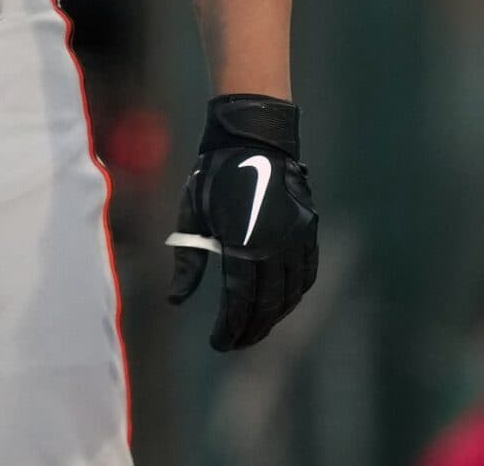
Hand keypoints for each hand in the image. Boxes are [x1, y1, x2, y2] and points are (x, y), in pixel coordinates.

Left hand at [167, 94, 318, 350]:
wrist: (253, 140)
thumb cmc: (214, 177)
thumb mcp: (192, 216)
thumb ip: (187, 261)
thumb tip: (175, 300)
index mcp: (241, 243)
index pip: (239, 302)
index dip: (230, 328)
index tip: (218, 343)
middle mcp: (273, 246)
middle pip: (267, 304)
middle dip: (251, 329)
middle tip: (236, 343)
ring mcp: (295, 239)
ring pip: (290, 294)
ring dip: (275, 317)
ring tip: (256, 329)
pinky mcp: (308, 231)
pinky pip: (307, 274)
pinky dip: (296, 294)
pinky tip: (283, 304)